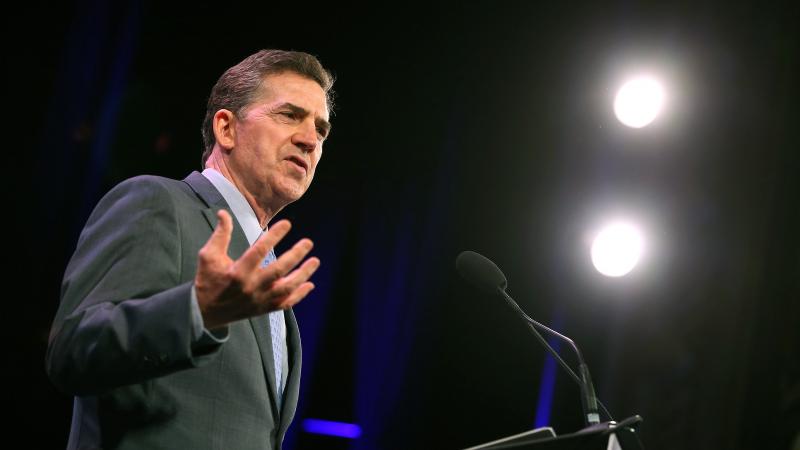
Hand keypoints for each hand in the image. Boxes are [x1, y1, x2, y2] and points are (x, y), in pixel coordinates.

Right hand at [194, 210, 319, 329]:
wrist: (205, 312)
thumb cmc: (208, 280)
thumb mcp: (209, 255)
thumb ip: (220, 234)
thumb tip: (224, 213)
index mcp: (237, 272)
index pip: (259, 251)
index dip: (274, 236)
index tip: (287, 223)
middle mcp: (250, 287)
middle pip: (278, 270)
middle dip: (295, 255)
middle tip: (308, 242)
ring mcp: (259, 300)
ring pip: (286, 288)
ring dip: (303, 274)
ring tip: (315, 261)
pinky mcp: (263, 309)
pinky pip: (285, 304)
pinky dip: (299, 295)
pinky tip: (309, 284)